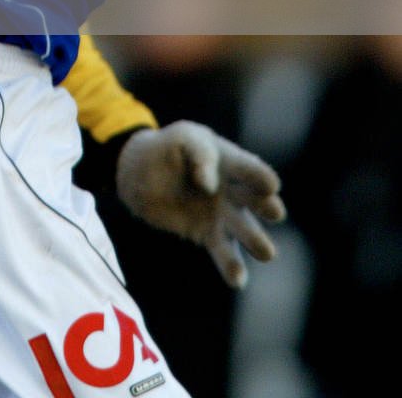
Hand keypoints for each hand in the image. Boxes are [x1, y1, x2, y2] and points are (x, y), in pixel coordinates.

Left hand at [115, 121, 285, 288]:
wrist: (145, 171)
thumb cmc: (171, 149)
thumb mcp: (184, 138)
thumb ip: (200, 155)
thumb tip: (209, 186)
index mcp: (231, 161)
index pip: (249, 168)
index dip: (260, 175)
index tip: (270, 185)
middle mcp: (234, 190)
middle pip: (255, 200)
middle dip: (266, 206)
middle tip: (275, 212)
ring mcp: (224, 214)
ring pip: (244, 230)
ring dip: (255, 240)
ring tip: (266, 252)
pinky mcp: (208, 234)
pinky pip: (222, 252)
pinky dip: (231, 267)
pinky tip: (237, 281)